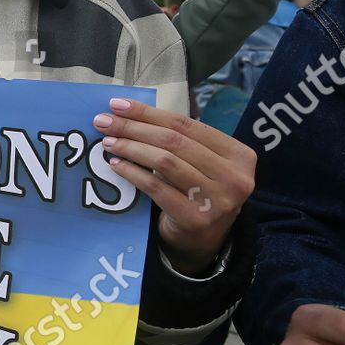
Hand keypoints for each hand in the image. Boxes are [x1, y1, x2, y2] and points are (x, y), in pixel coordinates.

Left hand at [93, 97, 254, 274]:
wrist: (205, 238)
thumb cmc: (198, 189)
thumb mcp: (201, 162)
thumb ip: (179, 139)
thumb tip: (126, 112)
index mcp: (239, 155)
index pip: (186, 125)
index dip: (149, 113)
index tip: (117, 105)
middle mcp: (235, 177)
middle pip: (174, 142)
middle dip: (134, 128)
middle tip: (104, 122)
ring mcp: (218, 200)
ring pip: (165, 162)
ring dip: (131, 148)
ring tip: (108, 142)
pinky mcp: (196, 219)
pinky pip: (156, 188)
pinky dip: (133, 173)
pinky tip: (116, 165)